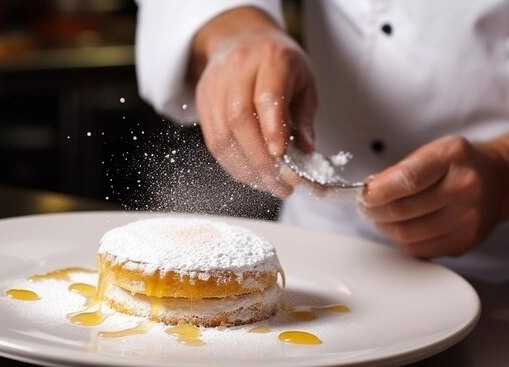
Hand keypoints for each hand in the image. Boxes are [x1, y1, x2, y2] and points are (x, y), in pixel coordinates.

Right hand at [191, 7, 316, 197]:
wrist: (242, 40)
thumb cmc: (279, 64)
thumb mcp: (304, 83)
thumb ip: (304, 120)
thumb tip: (305, 154)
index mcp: (270, 58)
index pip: (266, 96)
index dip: (272, 130)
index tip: (283, 157)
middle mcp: (237, 69)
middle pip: (239, 119)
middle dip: (260, 159)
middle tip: (281, 184)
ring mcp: (215, 85)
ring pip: (222, 134)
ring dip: (245, 168)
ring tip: (267, 185)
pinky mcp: (202, 101)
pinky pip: (213, 141)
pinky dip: (232, 164)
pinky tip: (249, 175)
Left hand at [359, 135, 505, 257]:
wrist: (497, 182)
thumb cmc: (457, 165)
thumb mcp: (431, 151)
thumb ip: (399, 170)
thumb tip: (369, 191)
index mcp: (452, 158)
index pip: (407, 180)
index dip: (378, 191)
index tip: (364, 194)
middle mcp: (464, 188)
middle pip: (401, 211)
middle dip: (373, 210)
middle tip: (365, 206)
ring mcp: (466, 219)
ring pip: (406, 234)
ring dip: (383, 227)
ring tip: (379, 216)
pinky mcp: (462, 242)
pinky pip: (417, 249)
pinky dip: (400, 239)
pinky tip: (399, 227)